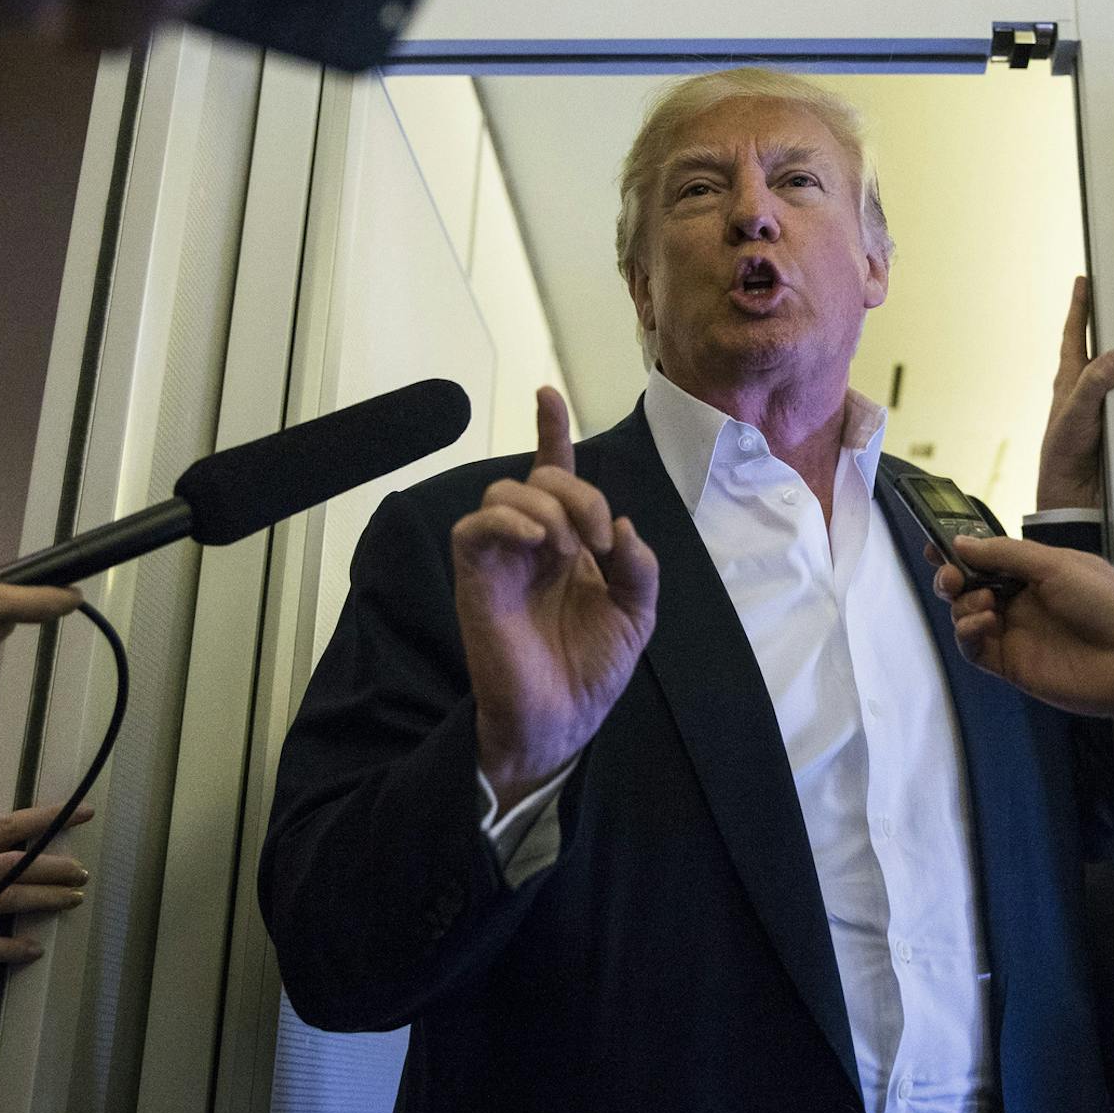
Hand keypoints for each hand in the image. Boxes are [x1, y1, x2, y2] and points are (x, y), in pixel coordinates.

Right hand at [0, 802, 92, 969]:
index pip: (4, 827)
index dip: (46, 818)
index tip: (80, 809)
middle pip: (14, 861)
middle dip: (54, 865)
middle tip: (84, 871)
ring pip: (5, 895)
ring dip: (43, 899)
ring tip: (73, 900)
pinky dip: (7, 948)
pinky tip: (31, 951)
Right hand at [454, 387, 659, 809]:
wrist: (564, 721)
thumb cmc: (593, 669)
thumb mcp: (638, 612)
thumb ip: (639, 565)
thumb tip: (624, 526)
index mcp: (570, 543)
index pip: (555, 474)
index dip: (552, 431)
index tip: (547, 392)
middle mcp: (532, 543)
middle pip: (540, 477)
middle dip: (577, 492)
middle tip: (600, 540)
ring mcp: (501, 559)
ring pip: (505, 491)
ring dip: (548, 506)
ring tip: (571, 549)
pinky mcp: (476, 579)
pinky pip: (474, 527)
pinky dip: (507, 520)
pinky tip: (539, 542)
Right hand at [936, 534, 1113, 751]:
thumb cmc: (1107, 602)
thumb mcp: (1054, 564)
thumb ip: (1004, 554)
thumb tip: (960, 544)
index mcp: (1035, 573)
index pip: (987, 560)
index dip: (961, 554)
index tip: (936, 547)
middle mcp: (1023, 602)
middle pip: (969, 588)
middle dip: (952, 578)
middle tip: (950, 577)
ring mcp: (1016, 634)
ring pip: (967, 616)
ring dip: (963, 605)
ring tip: (984, 603)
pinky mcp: (1012, 665)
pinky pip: (974, 648)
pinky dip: (967, 632)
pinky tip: (982, 623)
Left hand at [1036, 276, 1113, 511]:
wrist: (1076, 499)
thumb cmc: (1063, 458)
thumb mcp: (1073, 418)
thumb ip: (1091, 387)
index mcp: (1070, 382)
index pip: (1076, 335)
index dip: (1080, 308)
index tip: (1083, 281)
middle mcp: (1090, 389)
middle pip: (1104, 347)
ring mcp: (1109, 406)